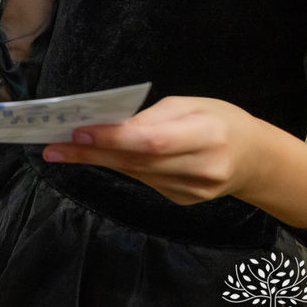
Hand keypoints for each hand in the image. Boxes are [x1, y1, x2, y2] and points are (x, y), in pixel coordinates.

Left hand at [41, 96, 267, 205]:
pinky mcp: (183, 201)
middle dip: (90, 153)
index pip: (152, 140)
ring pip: (134, 173)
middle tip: (52, 146)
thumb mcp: (192, 105)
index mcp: (208, 134)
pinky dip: (121, 166)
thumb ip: (152, 116)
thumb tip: (108, 124)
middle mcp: (202, 167)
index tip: (79, 132)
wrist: (255, 160)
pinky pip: (143, 180)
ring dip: (96, 161)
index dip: (113, 138)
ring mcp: (193, 190)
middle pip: (136, 161)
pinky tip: (101, 157)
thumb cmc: (220, 120)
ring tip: (61, 149)